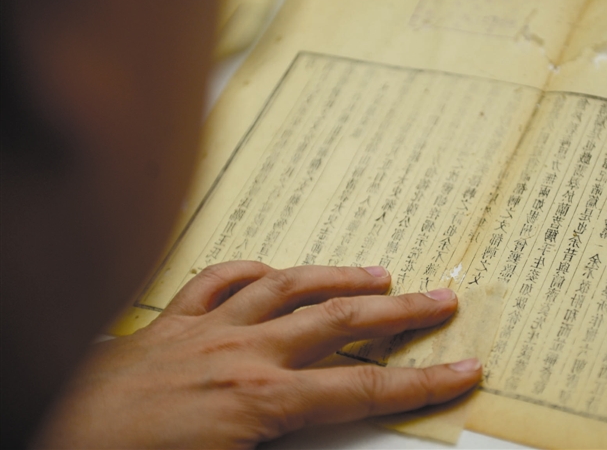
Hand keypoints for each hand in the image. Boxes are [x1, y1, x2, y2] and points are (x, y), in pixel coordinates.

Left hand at [34, 261, 480, 448]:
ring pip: (286, 288)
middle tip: (441, 298)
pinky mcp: (171, 323)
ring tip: (377, 271)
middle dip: (399, 312)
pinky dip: (250, 269)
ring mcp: (207, 331)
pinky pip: (215, 281)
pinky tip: (271, 267)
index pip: (363, 389)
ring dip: (336, 276)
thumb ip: (284, 449)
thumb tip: (322, 437)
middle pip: (339, 323)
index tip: (464, 368)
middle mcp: (243, 354)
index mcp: (259, 401)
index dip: (422, 383)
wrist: (50, 437)